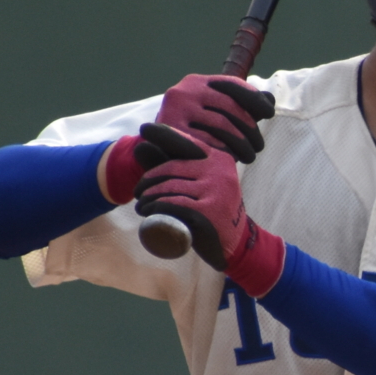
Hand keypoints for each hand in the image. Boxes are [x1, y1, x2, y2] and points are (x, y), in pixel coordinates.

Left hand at [133, 123, 283, 293]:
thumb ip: (183, 168)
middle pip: (173, 168)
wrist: (236, 243)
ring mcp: (215, 191)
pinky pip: (173, 203)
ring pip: (170, 187)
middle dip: (149, 179)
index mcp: (220, 159)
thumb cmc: (213, 211)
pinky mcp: (208, 211)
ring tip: (141, 205)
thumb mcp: (205, 184)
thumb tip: (142, 147)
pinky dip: (155, 207)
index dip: (162, 135)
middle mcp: (220, 171)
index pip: (186, 143)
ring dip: (148, 196)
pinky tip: (147, 212)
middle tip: (139, 191)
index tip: (144, 130)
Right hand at [155, 74, 275, 161]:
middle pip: (230, 107)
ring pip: (222, 126)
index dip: (254, 98)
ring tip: (250, 156)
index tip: (269, 113)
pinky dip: (224, 151)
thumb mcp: (214, 114)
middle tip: (258, 146)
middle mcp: (185, 90)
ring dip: (241, 143)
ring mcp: (176, 110)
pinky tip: (231, 159)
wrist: (155, 149)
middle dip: (250, 128)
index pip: (232, 85)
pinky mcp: (171, 131)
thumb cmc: (193, 131)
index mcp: (197, 82)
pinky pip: (207, 142)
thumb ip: (240, 106)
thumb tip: (270, 99)